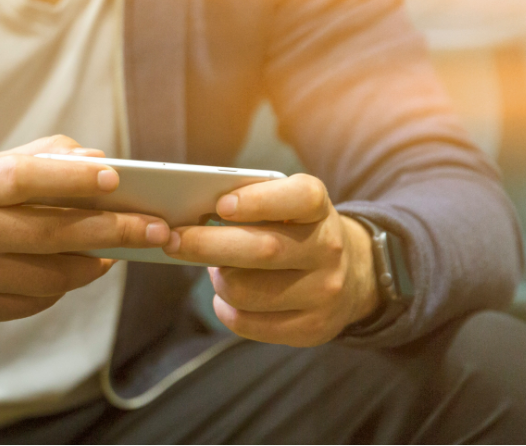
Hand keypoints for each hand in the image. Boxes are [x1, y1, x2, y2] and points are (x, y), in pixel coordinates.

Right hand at [0, 136, 170, 325]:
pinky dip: (63, 286)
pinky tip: (72, 271)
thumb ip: (46, 158)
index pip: (26, 179)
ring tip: (113, 252)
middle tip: (156, 228)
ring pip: (53, 276)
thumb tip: (101, 162)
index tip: (116, 178)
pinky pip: (38, 301)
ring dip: (93, 264)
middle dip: (113, 230)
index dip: (73, 179)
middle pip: (52, 234)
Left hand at [163, 174, 380, 346]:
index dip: (258, 201)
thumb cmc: (295, 232)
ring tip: (217, 270)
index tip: (221, 206)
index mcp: (319, 209)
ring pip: (247, 291)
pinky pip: (249, 323)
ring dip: (218, 280)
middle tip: (173, 240)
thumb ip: (249, 204)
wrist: (353, 276)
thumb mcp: (287, 208)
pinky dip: (225, 310)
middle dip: (207, 245)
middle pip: (262, 250)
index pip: (299, 198)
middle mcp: (329, 249)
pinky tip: (227, 299)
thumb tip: (190, 217)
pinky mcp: (313, 328)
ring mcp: (324, 292)